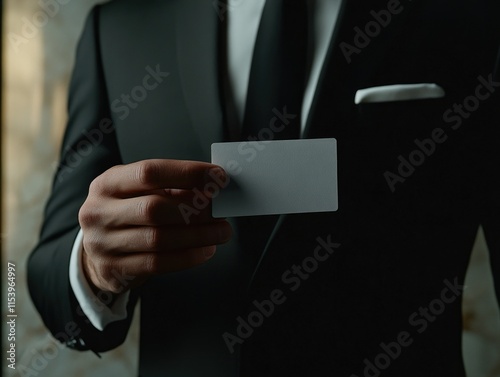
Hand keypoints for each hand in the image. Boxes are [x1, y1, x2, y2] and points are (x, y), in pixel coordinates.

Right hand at [78, 159, 231, 293]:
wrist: (96, 250)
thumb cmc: (127, 214)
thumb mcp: (141, 192)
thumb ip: (173, 189)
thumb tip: (213, 189)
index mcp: (108, 183)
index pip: (149, 172)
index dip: (187, 173)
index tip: (217, 176)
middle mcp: (99, 212)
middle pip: (153, 209)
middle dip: (194, 209)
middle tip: (220, 211)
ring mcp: (102, 243)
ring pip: (158, 240)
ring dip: (198, 236)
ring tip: (221, 232)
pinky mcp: (113, 270)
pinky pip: (157, 264)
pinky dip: (188, 257)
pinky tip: (205, 250)